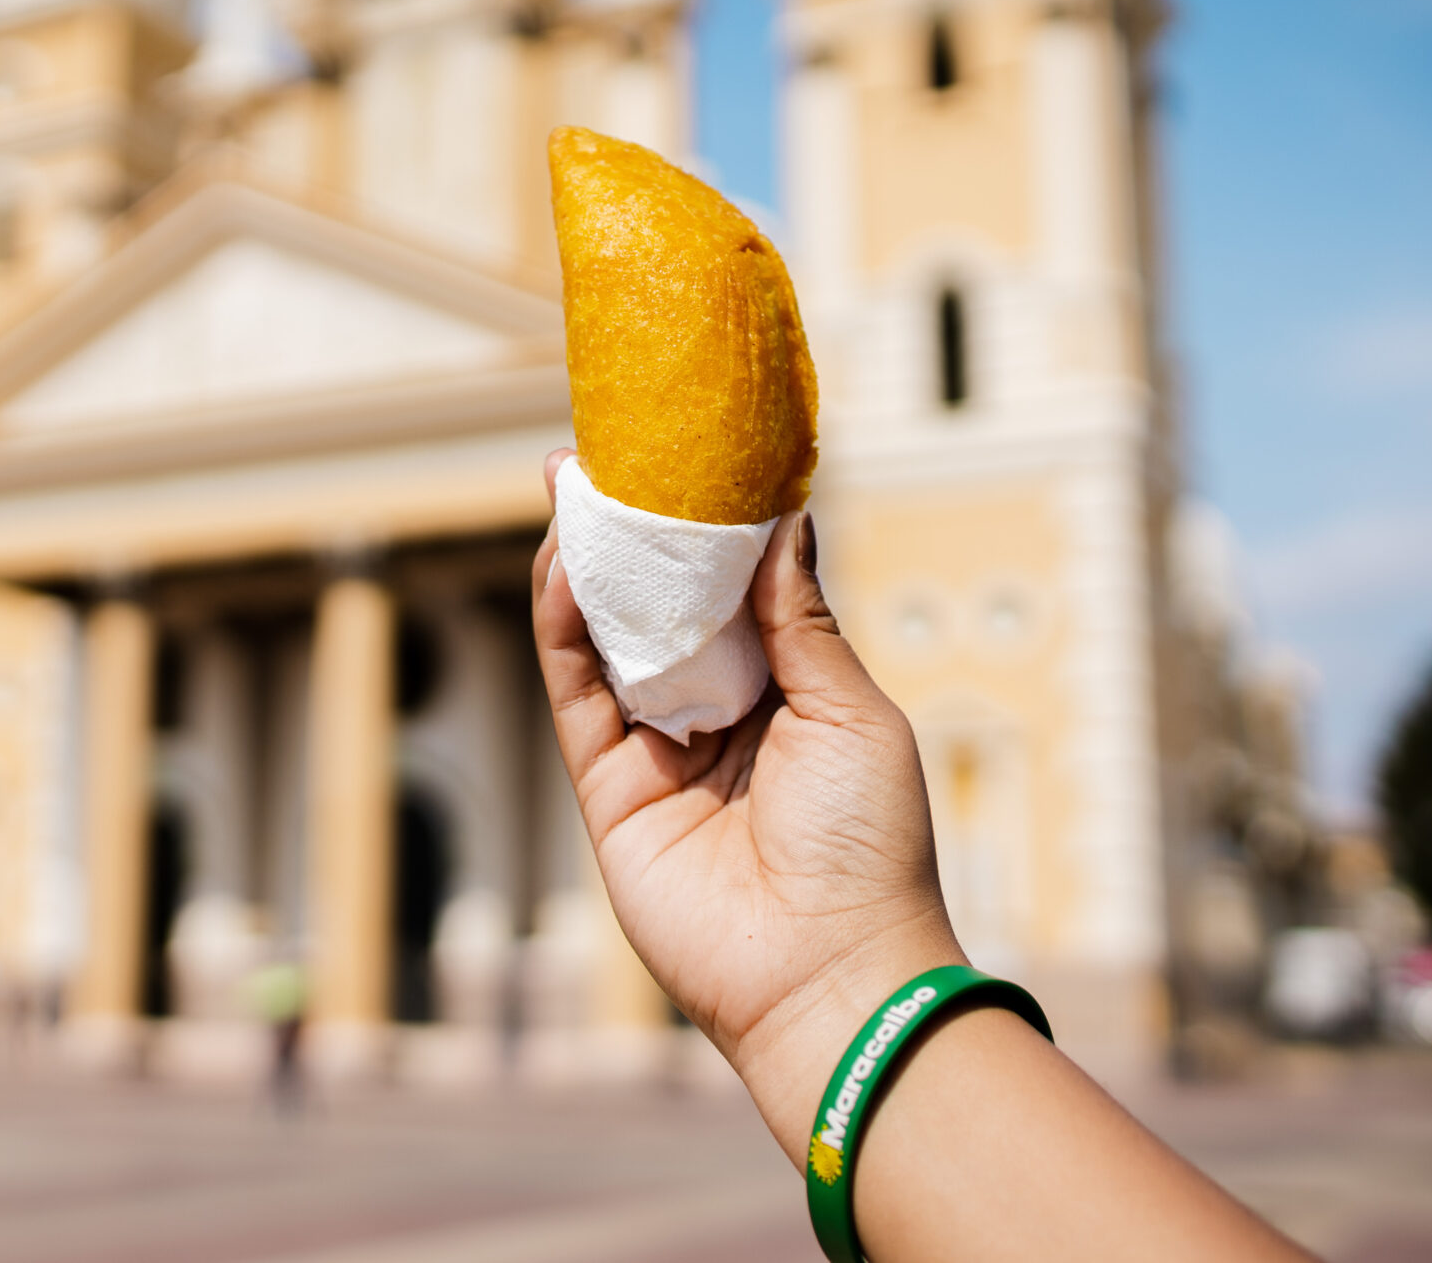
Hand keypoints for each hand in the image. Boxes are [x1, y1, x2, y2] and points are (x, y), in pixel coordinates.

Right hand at [529, 449, 964, 1161]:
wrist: (826, 970)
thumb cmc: (868, 846)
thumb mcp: (850, 710)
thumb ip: (801, 619)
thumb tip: (784, 521)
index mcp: (791, 698)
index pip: (737, 598)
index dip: (708, 534)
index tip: (686, 463)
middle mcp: (720, 720)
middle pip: (663, 612)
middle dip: (635, 540)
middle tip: (604, 461)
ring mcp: (660, 754)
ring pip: (610, 645)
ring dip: (589, 571)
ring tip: (572, 494)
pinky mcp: (610, 791)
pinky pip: (578, 698)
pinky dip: (564, 632)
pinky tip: (563, 570)